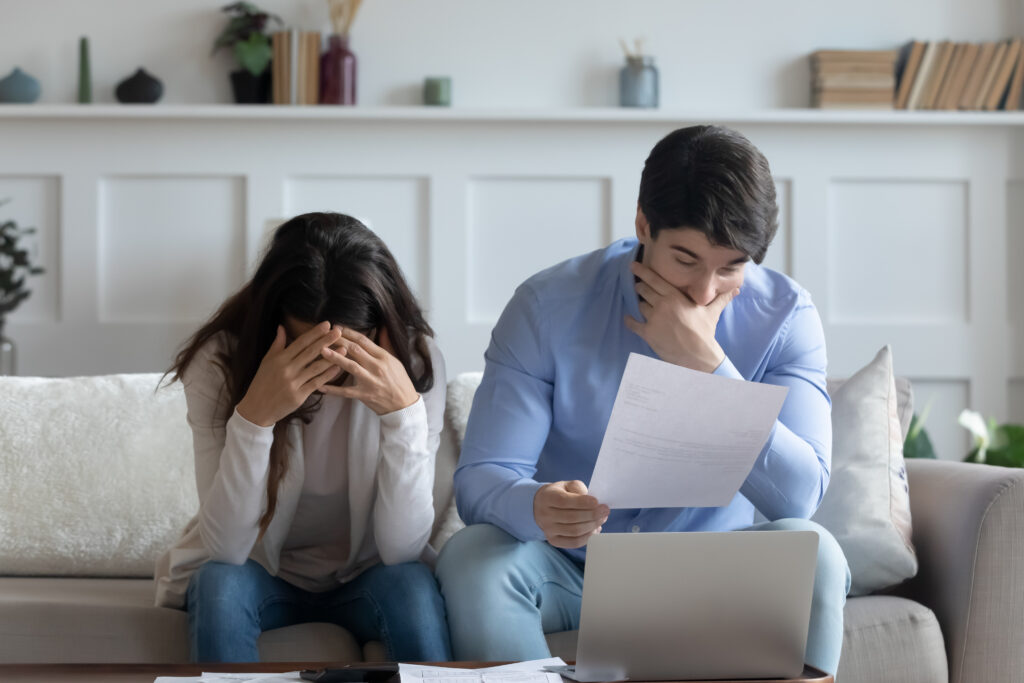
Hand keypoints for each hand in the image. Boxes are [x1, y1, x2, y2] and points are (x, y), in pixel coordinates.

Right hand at [236, 321, 342, 426]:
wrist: (256, 408)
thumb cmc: (262, 383)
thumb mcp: (266, 362)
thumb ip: (277, 344)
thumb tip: (282, 327)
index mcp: (279, 359)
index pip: (300, 343)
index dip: (314, 333)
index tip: (327, 324)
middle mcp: (287, 370)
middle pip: (310, 353)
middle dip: (325, 341)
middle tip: (338, 331)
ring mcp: (293, 383)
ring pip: (316, 367)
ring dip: (331, 358)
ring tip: (344, 349)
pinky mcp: (299, 396)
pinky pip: (316, 383)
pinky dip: (328, 375)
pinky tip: (337, 368)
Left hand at [318, 327, 419, 414]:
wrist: (404, 405)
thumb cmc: (400, 381)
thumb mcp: (395, 360)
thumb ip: (386, 344)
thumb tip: (383, 327)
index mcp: (383, 357)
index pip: (364, 340)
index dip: (349, 333)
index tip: (337, 327)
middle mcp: (377, 367)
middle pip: (355, 350)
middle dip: (339, 340)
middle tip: (325, 334)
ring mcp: (370, 381)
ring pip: (351, 366)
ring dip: (335, 358)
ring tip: (322, 350)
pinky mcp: (365, 395)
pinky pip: (346, 392)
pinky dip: (333, 389)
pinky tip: (320, 385)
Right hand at [533, 480, 609, 548]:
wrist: (541, 507)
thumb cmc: (559, 494)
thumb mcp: (567, 485)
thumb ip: (579, 489)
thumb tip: (593, 502)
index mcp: (547, 497)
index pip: (565, 501)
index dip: (583, 502)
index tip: (597, 502)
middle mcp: (545, 515)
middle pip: (572, 518)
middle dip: (592, 515)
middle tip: (605, 511)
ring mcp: (548, 530)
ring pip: (575, 531)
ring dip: (592, 526)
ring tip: (602, 519)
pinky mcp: (553, 540)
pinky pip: (574, 542)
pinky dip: (588, 537)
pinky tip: (595, 529)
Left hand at [624, 261, 738, 372]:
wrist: (698, 355)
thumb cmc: (705, 332)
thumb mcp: (712, 313)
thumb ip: (721, 299)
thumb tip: (736, 289)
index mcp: (675, 297)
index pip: (655, 280)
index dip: (642, 272)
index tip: (633, 266)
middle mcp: (662, 305)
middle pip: (644, 290)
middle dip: (641, 287)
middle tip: (639, 286)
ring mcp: (654, 319)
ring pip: (640, 306)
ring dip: (641, 305)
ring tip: (645, 306)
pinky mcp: (648, 333)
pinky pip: (633, 324)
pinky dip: (630, 321)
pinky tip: (629, 318)